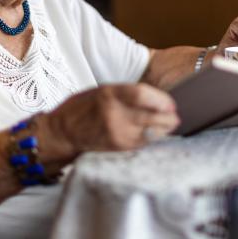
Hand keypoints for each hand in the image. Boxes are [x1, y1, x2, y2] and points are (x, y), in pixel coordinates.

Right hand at [44, 83, 179, 156]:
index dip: (161, 99)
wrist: (61, 133)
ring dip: (165, 129)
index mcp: (109, 94)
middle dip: (169, 117)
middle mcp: (114, 114)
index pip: (142, 95)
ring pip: (151, 133)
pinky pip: (143, 144)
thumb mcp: (101, 90)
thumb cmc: (81, 108)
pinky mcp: (118, 148)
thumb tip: (154, 97)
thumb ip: (125, 93)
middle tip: (176, 116)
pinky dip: (153, 139)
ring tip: (170, 125)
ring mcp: (116, 133)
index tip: (170, 103)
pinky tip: (156, 135)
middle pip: (152, 116)